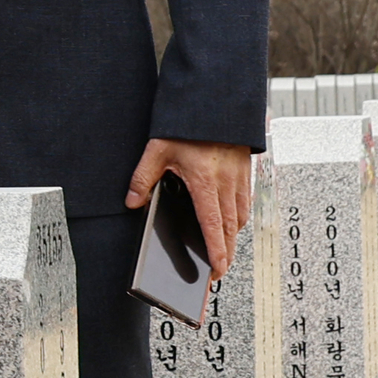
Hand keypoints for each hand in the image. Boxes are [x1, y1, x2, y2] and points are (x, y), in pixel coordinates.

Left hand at [127, 138, 255, 278]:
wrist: (215, 104)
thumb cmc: (187, 126)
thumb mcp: (157, 150)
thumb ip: (142, 178)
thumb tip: (133, 203)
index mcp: (205, 182)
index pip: (211, 224)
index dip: (215, 249)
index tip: (217, 269)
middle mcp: (227, 183)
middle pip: (229, 228)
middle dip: (225, 253)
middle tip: (219, 273)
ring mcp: (239, 179)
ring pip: (239, 217)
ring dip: (233, 238)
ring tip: (223, 255)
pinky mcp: (245, 173)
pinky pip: (244, 203)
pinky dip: (239, 219)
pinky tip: (231, 226)